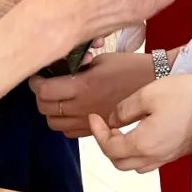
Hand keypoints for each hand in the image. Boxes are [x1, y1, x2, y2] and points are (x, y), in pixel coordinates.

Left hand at [29, 52, 155, 137]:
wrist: (155, 84)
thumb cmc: (130, 67)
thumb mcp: (102, 59)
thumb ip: (78, 65)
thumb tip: (59, 68)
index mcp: (83, 87)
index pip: (44, 91)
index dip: (35, 83)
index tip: (37, 76)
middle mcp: (83, 107)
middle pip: (45, 110)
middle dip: (40, 97)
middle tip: (45, 85)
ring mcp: (90, 122)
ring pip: (55, 125)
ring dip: (51, 111)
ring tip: (57, 98)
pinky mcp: (99, 130)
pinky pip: (70, 133)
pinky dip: (64, 122)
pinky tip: (71, 109)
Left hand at [90, 74, 191, 172]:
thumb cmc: (186, 96)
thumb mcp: (148, 94)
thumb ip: (125, 109)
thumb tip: (113, 119)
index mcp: (143, 144)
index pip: (109, 148)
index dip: (97, 133)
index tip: (94, 117)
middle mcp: (154, 156)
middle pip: (119, 162)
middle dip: (107, 144)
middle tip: (104, 124)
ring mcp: (167, 157)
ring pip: (134, 165)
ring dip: (121, 151)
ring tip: (120, 129)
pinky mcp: (176, 153)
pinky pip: (149, 161)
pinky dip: (137, 152)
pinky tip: (139, 133)